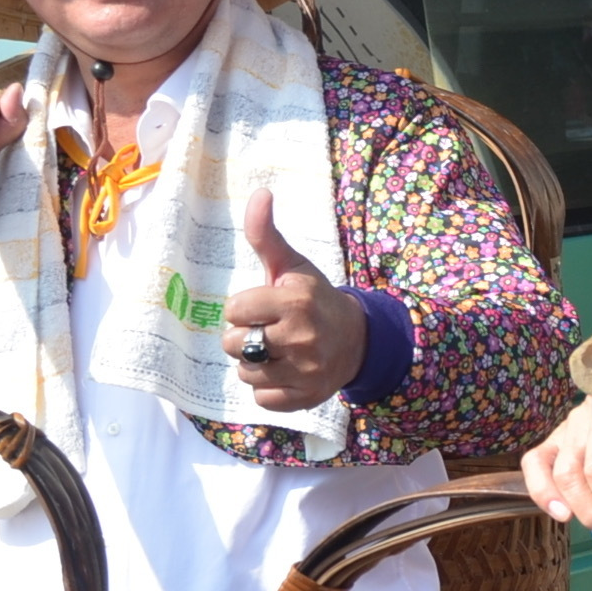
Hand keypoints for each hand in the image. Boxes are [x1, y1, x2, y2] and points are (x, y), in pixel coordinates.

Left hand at [219, 189, 365, 411]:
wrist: (357, 340)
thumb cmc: (314, 299)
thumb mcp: (292, 265)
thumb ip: (266, 234)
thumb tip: (260, 193)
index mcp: (295, 301)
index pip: (233, 311)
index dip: (243, 309)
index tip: (264, 307)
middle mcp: (302, 336)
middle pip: (234, 344)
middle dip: (246, 337)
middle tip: (269, 331)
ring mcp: (306, 370)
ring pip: (246, 372)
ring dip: (255, 364)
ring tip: (278, 352)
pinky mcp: (306, 397)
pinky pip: (261, 397)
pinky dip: (268, 388)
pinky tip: (285, 373)